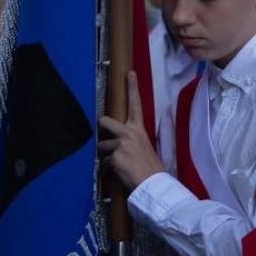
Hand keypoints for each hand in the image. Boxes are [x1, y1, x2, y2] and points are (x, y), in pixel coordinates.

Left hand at [97, 71, 164, 189]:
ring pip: (102, 146)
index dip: (132, 87)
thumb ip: (131, 141)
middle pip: (105, 121)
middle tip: (107, 137)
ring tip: (120, 164)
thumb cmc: (151, 167)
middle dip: (102, 128)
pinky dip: (109, 169)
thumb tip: (119, 144)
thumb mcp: (144, 147)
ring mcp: (121, 144)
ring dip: (106, 155)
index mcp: (139, 129)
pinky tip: (120, 173)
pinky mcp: (115, 156)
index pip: (135, 104)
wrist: (153, 183)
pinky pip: (105, 162)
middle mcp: (129, 132)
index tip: (129, 73)